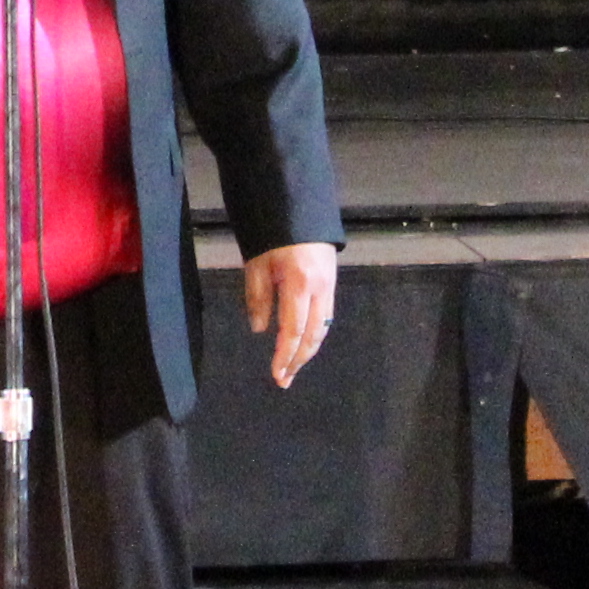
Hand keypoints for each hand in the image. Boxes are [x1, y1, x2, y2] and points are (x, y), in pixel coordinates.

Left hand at [246, 242, 341, 386]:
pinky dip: (315, 335)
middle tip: (284, 381)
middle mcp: (320, 289)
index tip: (276, 374)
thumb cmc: (273, 234)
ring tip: (292, 368)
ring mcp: (329, 286)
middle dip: (298, 360)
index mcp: (300, 284)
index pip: (294, 330)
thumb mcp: (257, 263)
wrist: (298, 207)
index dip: (285, 355)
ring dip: (308, 351)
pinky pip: (325, 317)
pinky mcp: (331, 283)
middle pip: (313, 336)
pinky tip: (303, 343)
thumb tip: (260, 330)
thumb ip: (258, 297)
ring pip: (323, 329)